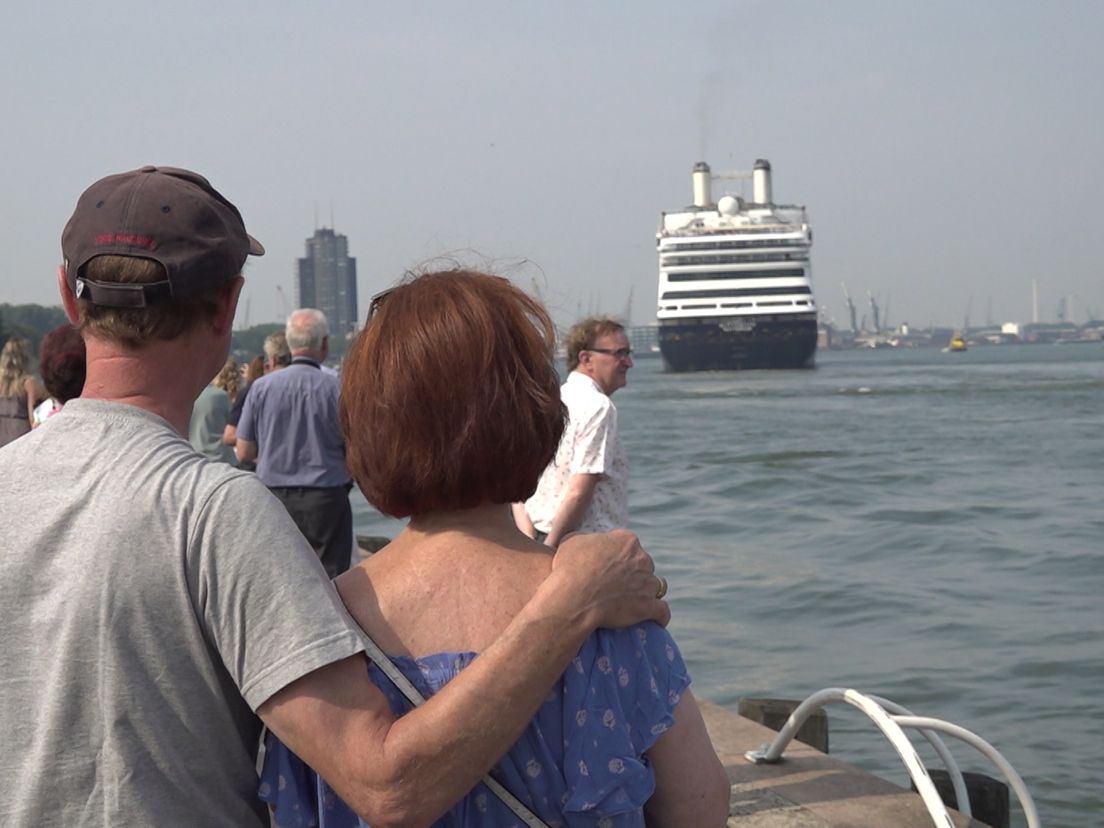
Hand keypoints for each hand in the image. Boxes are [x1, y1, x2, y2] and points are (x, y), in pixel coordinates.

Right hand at [551, 530, 670, 629]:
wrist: (575, 597)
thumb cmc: (569, 569)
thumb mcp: (572, 541)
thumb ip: (586, 539)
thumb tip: (588, 542)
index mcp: (626, 540)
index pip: (628, 544)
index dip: (618, 555)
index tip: (609, 565)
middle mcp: (642, 558)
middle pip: (643, 564)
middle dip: (634, 573)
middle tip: (617, 585)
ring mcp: (648, 582)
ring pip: (655, 586)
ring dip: (646, 592)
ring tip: (634, 603)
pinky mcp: (649, 606)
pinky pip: (662, 611)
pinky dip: (660, 616)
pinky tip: (656, 620)